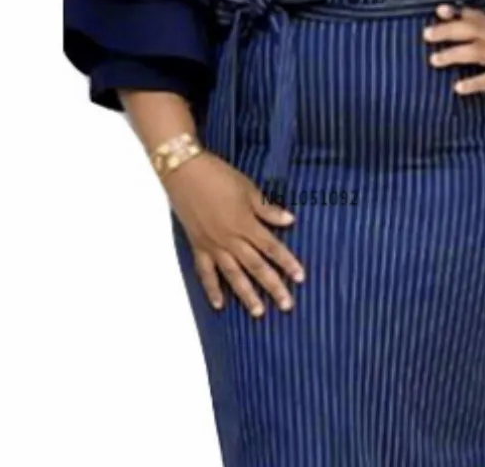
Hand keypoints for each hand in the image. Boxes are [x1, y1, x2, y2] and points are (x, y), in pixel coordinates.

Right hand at [164, 151, 304, 317]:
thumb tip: (289, 220)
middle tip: (287, 305)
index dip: (287, 262)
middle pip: (256, 266)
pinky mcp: (198, 246)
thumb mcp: (248, 189)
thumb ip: (267, 209)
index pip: (272, 247)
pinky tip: (219, 304)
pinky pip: (205, 272)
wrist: (184, 172)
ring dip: (246, 294)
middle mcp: (230, 239)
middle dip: (273, 286)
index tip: (300, 277)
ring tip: (259, 312)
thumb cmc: (218, 176)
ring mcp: (213, 245)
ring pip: (233, 275)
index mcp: (246, 224)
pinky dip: (212, 289)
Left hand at [423, 0, 484, 104]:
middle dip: (448, 30)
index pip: (480, 18)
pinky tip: (458, 87)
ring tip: (434, 60)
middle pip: (473, 30)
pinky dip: (474, 82)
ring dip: (454, 54)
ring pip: (479, 51)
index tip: (439, 9)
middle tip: (426, 34)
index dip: (459, 12)